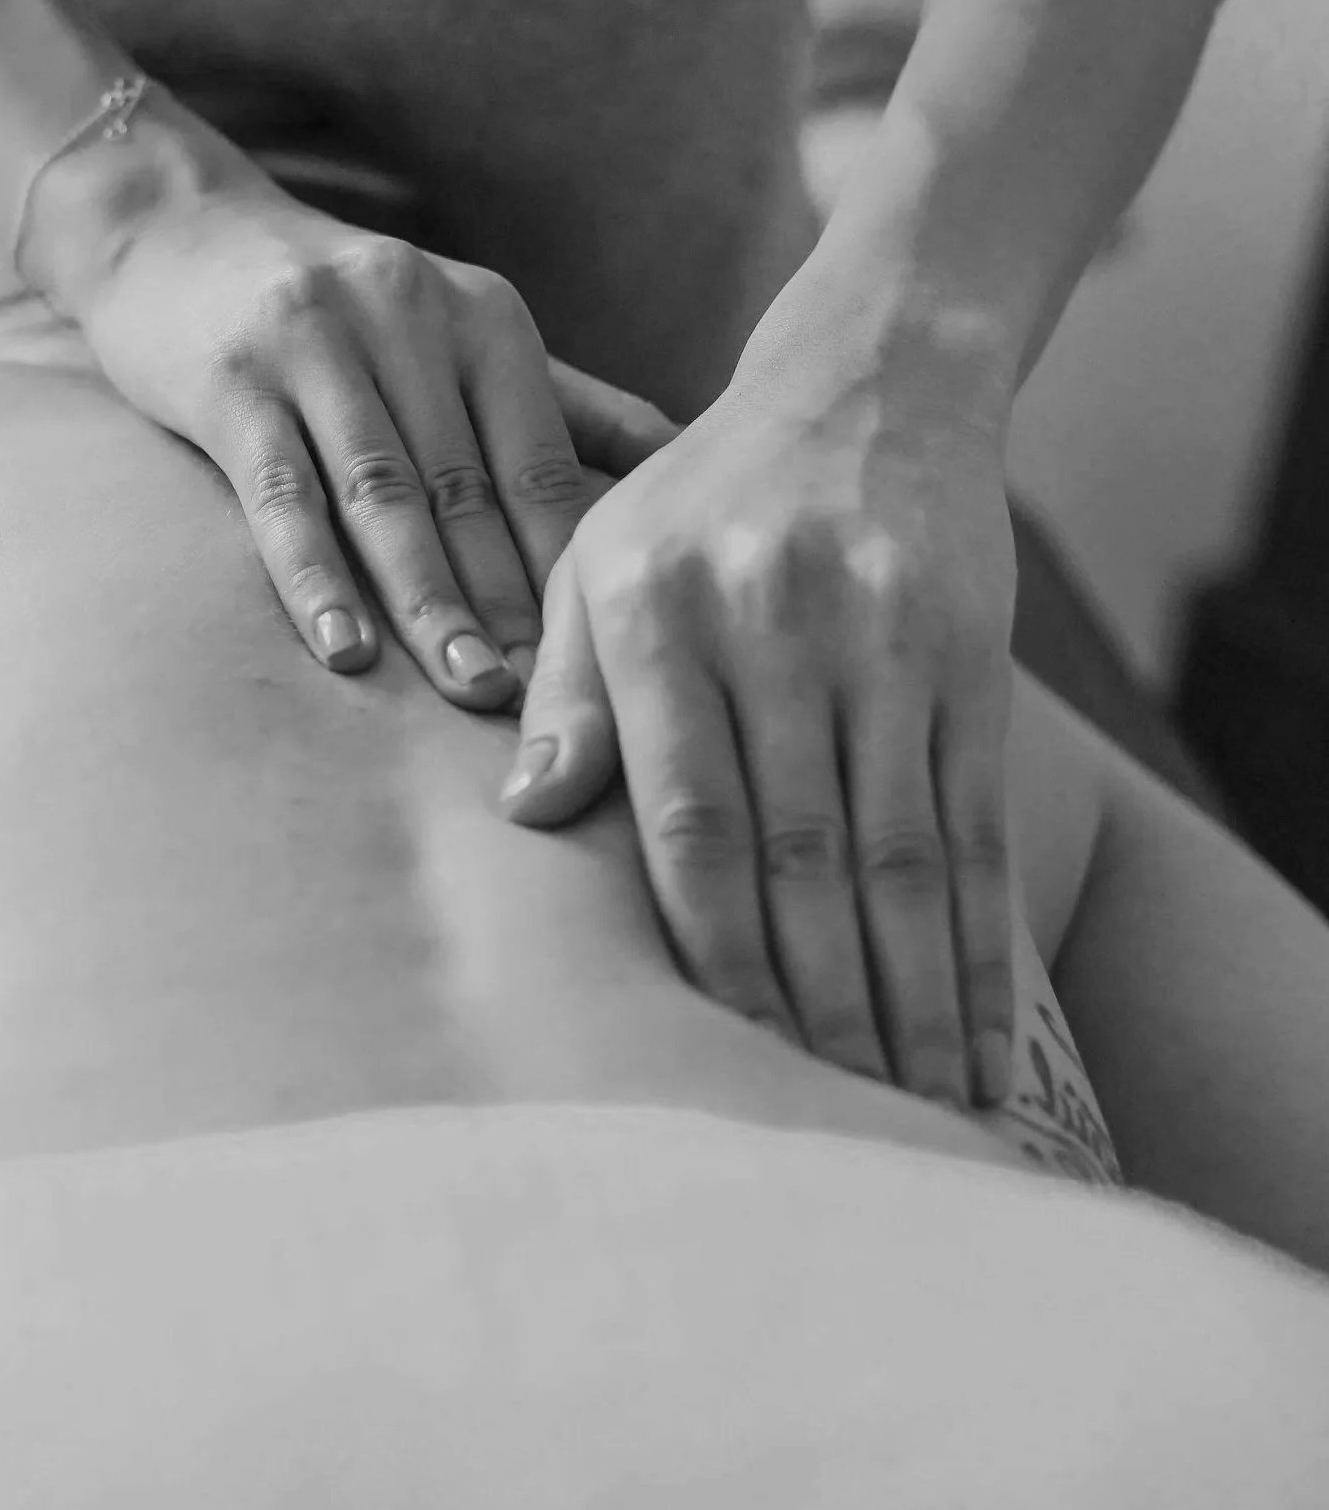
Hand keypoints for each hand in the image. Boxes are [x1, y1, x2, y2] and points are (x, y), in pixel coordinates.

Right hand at [77, 178, 673, 707]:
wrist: (175, 226)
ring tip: (468, 688)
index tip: (604, 664)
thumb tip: (693, 467)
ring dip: (429, 601)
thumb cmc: (340, 305)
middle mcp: (409, 317)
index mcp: (484, 317)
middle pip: (470, 488)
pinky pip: (281, 492)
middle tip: (550, 703)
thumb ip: (568, 405)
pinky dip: (314, 576)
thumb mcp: (461, 328)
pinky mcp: (231, 377)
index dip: (572, 568)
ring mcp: (316, 342)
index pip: (542, 463)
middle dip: (512, 602)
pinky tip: (344, 649)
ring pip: (386, 495)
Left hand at [501, 309, 1017, 1109]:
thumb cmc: (703, 495)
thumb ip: (566, 688)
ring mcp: (884, 641)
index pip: (686, 818)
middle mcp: (774, 624)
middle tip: (823, 1126)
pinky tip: (985, 1035)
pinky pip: (976, 827)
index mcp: (659, 610)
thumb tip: (523, 815)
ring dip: (910, 1002)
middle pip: (799, 856)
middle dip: (816, 1007)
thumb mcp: (600, 556)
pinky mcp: (969, 657)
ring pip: (899, 859)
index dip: (710, 953)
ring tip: (913, 1113)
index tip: (722, 1061)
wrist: (871, 383)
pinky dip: (982, 944)